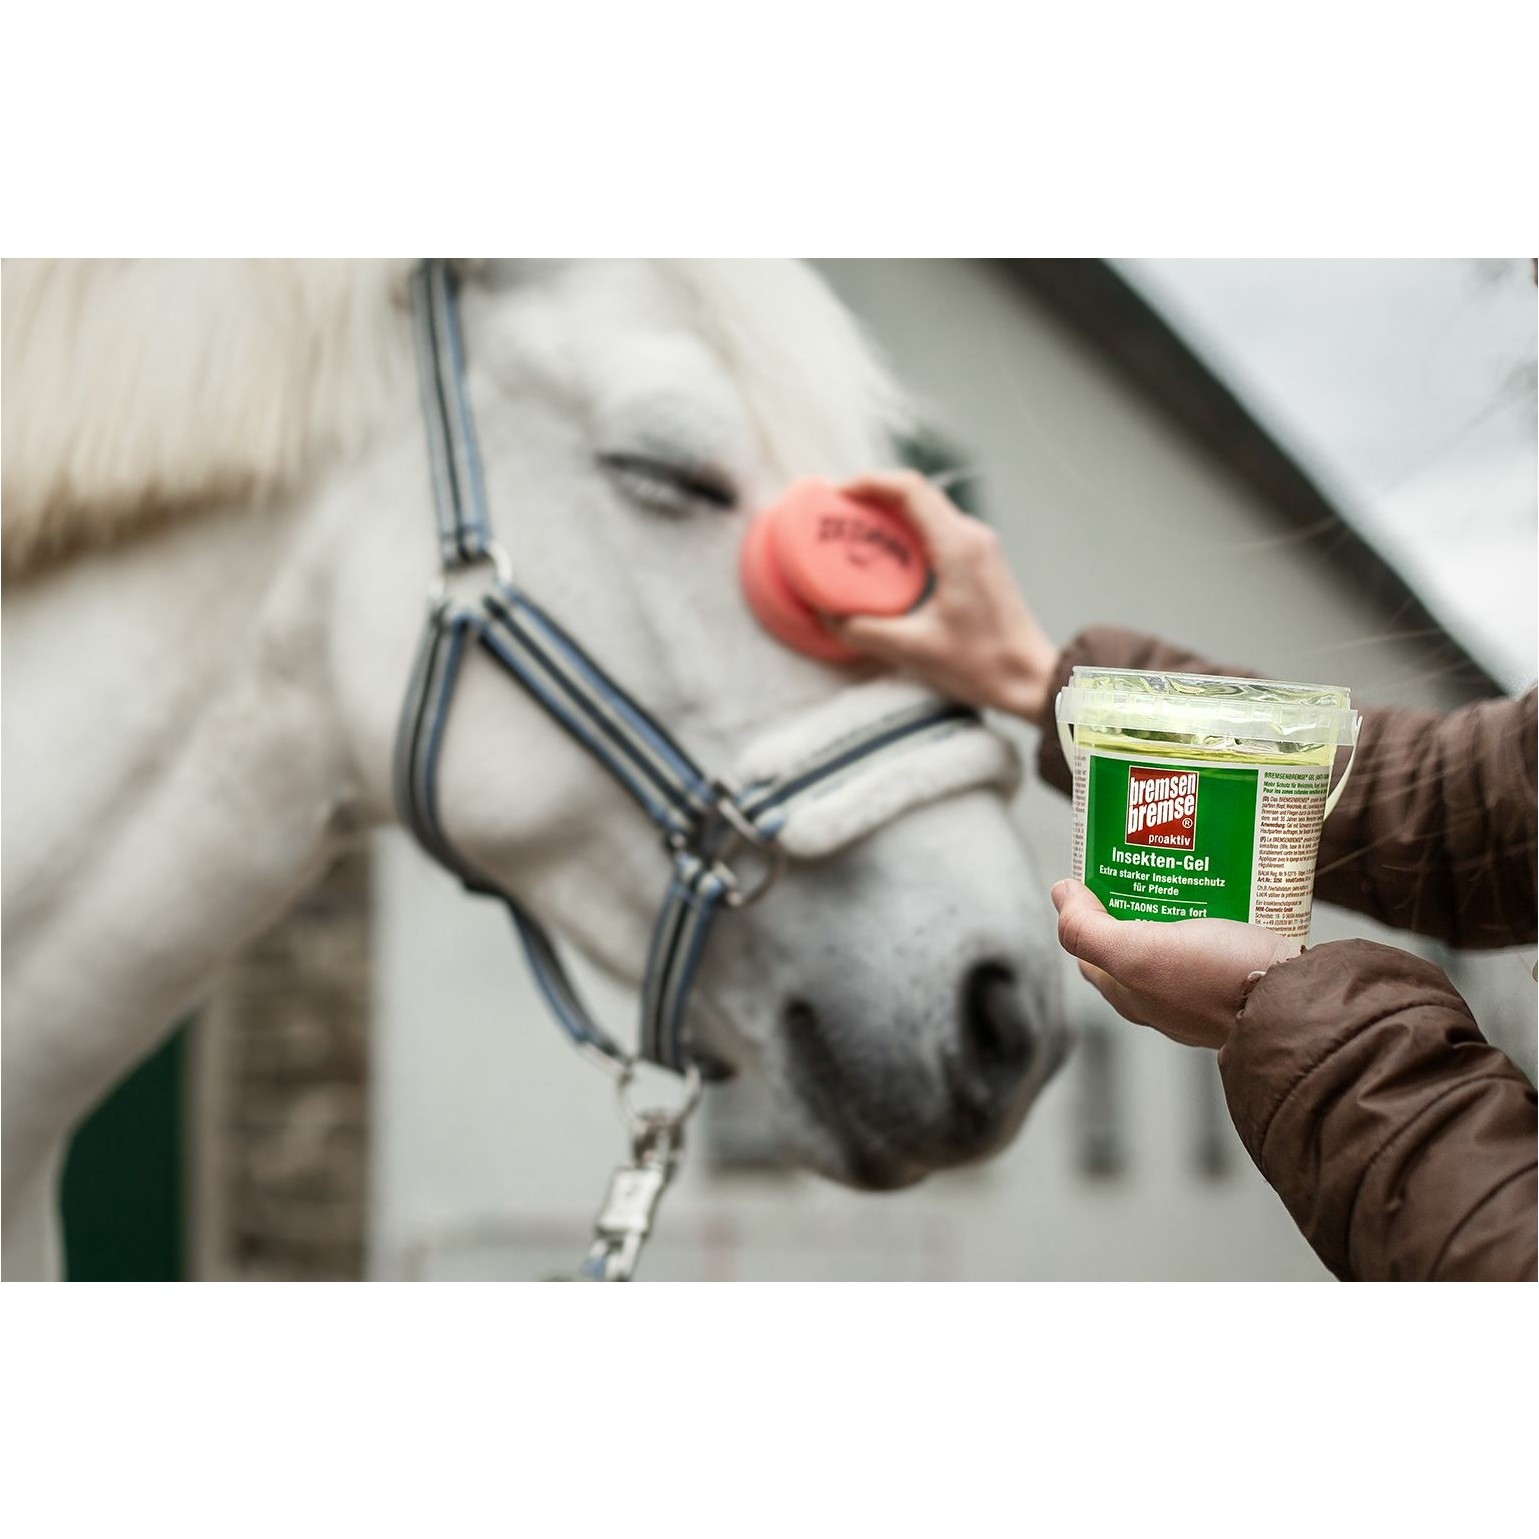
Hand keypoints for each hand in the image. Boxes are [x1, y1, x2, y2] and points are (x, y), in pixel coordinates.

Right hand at [823, 470, 1060, 726]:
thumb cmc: (983, 663)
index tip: (836, 493)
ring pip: (928, 509)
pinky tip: (886, 554)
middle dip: (874, 494)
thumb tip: (827, 615)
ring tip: (855, 528)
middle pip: (916, 493)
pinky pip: (938, 530)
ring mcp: (979, 547)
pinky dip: (907, 532)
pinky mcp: (980, 562)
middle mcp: (971, 536)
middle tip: (837, 510)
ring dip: (891, 511)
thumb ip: (863, 630)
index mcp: (958, 546)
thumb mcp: (912, 649)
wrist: (1029, 678)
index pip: (909, 490)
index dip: (869, 482)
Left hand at [1051, 879, 1301, 1049]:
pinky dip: (1216, 909)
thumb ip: (1088, 930)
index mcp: (1131, 993)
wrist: (1298, 1001)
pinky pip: (1219, 935)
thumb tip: (1060, 894)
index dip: (1085, 911)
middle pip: (1134, 937)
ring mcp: (1204, 986)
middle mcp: (1164, 994)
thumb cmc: (1216, 980)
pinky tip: (1224, 885)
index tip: (1099, 870)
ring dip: (1177, 900)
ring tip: (1184, 863)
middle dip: (1134, 898)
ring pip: (1178, 934)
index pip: (1089, 948)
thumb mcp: (1136, 952)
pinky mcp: (1242, 973)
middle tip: (1147, 857)